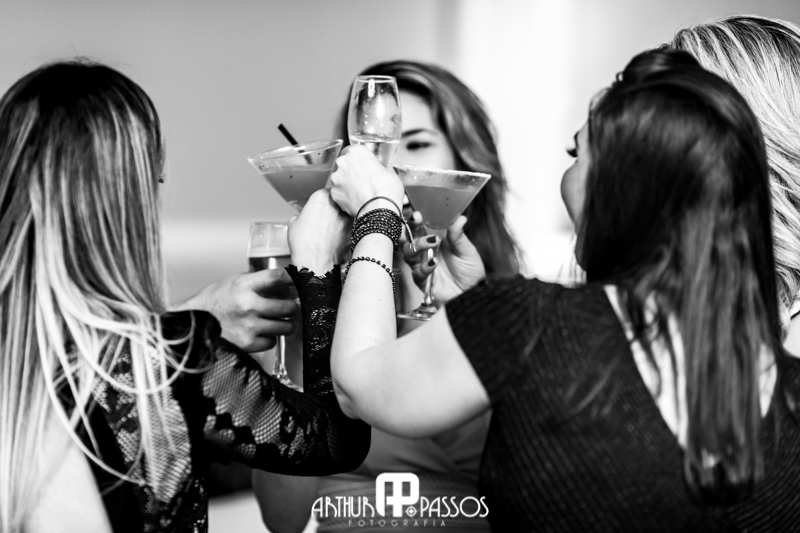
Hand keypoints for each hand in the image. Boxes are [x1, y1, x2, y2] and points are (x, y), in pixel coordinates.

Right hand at [174, 270, 298, 351]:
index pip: (277, 277)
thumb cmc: (215, 302)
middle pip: (289, 306)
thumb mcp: (235, 282)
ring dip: (285, 324)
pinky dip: (269, 338)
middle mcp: (248, 305)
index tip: (301, 281)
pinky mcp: (248, 344)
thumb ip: (259, 282)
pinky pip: (272, 342)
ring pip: (286, 327)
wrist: (193, 323)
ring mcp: (249, 326)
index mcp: (244, 286)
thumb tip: (289, 283)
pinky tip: (260, 332)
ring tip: (277, 320)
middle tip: (292, 307)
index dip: (294, 278)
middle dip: (293, 307)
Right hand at [288, 188, 350, 273]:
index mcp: (321, 196)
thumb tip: (303, 217)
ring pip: (349, 211)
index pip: (329, 190)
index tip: (324, 204)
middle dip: (338, 205)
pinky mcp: (354, 229)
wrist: (315, 261)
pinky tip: (340, 236)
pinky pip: (353, 224)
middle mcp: (337, 204)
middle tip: (331, 215)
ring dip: (344, 216)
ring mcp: (348, 216)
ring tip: (335, 226)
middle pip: (341, 199)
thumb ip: (301, 214)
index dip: (328, 197)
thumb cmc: (302, 243)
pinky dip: (348, 228)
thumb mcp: (293, 223)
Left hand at [329, 145, 403, 216]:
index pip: (354, 151)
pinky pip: (338, 193)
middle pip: (344, 164)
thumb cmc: (386, 189)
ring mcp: (336, 178)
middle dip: (351, 171)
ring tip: (359, 192)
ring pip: (339, 179)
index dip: (359, 160)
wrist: (380, 208)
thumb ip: (381, 168)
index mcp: (357, 152)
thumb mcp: (390, 172)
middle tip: (362, 180)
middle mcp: (343, 162)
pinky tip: (355, 200)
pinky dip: (344, 196)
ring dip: (346, 184)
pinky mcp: (333, 193)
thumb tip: (382, 171)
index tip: (364, 166)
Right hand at [403, 214, 485, 303]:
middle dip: (410, 228)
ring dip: (418, 244)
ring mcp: (422, 265)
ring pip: (408, 253)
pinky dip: (424, 267)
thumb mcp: (467, 251)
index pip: (420, 227)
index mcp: (434, 240)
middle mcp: (425, 252)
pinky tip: (434, 263)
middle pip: (408, 238)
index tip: (417, 213)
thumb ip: (459, 236)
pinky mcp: (422, 281)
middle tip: (418, 220)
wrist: (473, 293)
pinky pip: (417, 273)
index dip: (415, 220)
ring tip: (433, 241)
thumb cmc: (469, 271)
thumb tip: (460, 218)